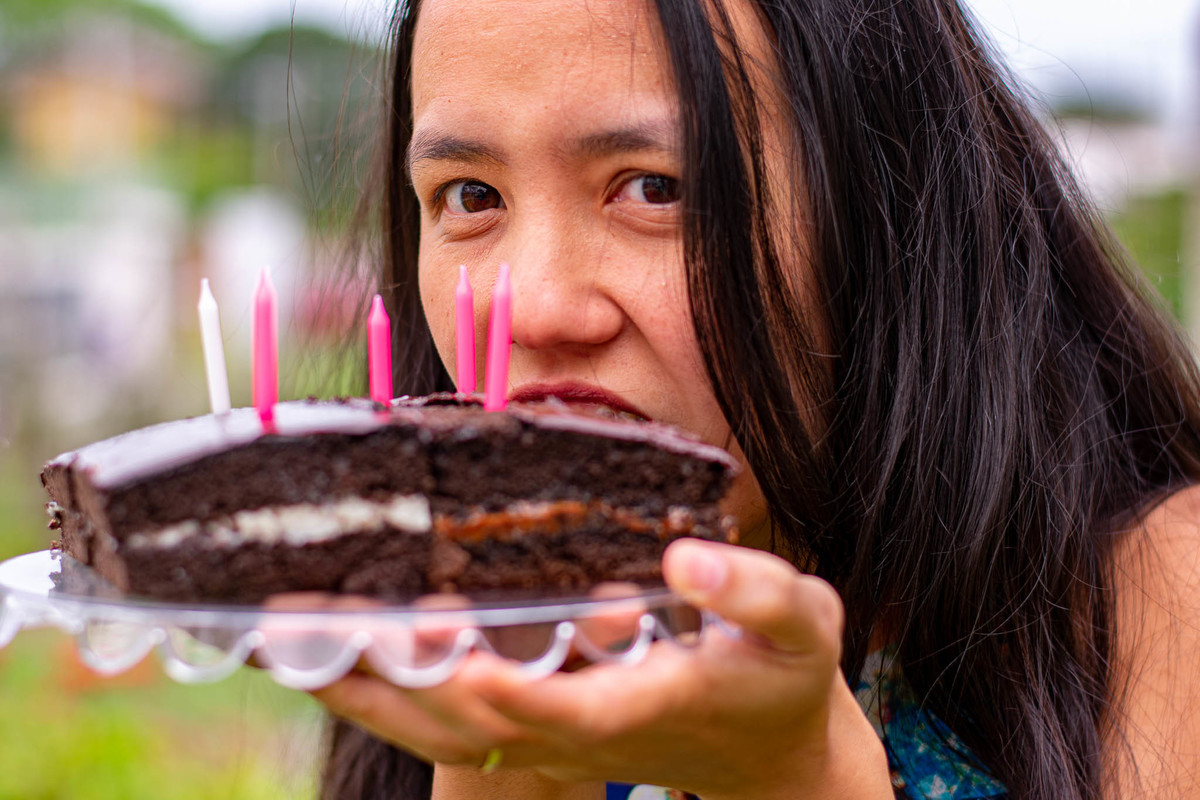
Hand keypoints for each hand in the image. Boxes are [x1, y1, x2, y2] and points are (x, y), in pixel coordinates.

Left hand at [308, 539, 890, 798]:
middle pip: (458, 727)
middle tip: (291, 628)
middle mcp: (574, 729)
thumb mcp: (802, 626)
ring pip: (436, 733)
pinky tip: (336, 647)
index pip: (549, 707)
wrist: (771, 753)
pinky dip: (384, 691)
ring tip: (280, 636)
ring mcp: (548, 736)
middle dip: (376, 683)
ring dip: (360, 689)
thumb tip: (686, 560)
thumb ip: (756, 593)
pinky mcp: (535, 726)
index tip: (428, 639)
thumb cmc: (785, 678)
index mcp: (635, 706)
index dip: (485, 681)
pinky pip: (442, 723)